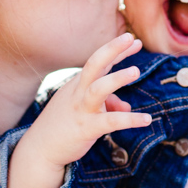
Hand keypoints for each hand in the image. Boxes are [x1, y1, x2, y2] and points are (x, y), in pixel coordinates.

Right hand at [7, 33, 151, 187]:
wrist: (40, 150)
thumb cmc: (63, 126)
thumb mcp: (85, 110)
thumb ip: (108, 104)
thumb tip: (127, 107)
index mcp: (77, 85)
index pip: (98, 61)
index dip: (116, 50)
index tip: (133, 40)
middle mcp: (78, 92)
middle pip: (94, 64)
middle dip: (111, 49)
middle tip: (130, 38)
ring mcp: (81, 109)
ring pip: (98, 89)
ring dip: (117, 78)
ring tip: (136, 70)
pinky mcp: (86, 128)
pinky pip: (111, 122)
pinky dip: (130, 119)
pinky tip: (147, 120)